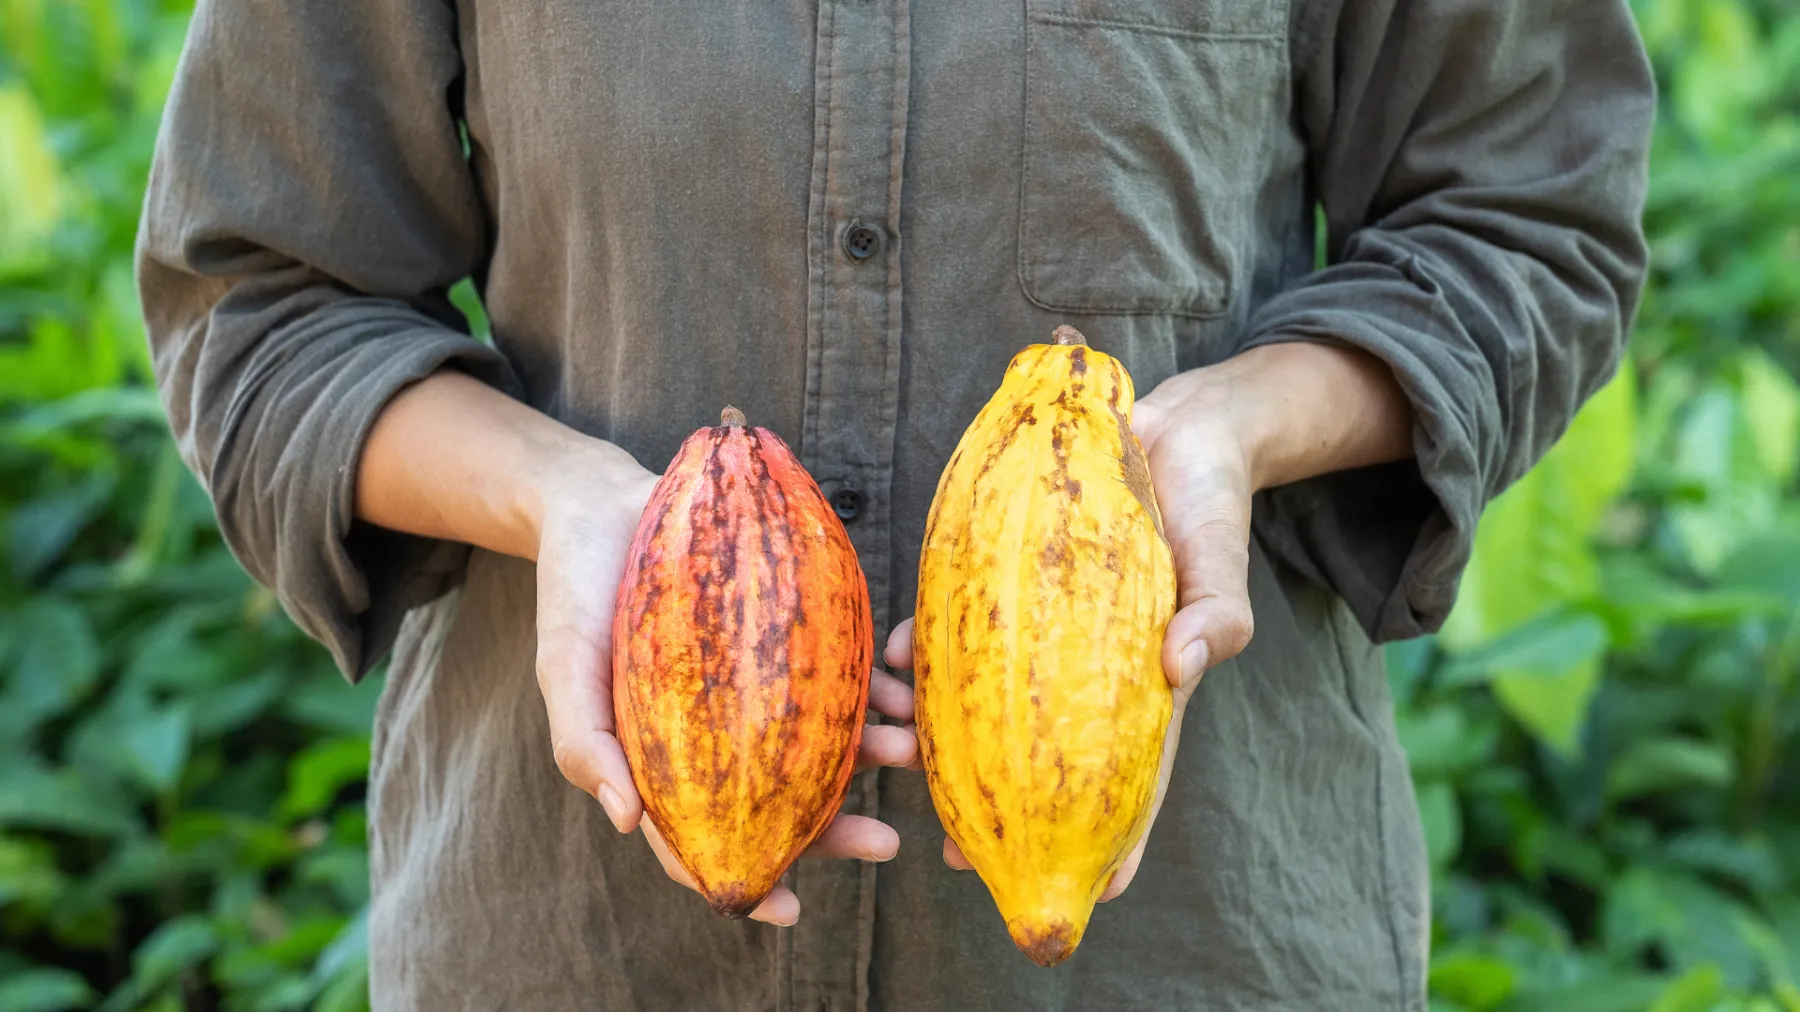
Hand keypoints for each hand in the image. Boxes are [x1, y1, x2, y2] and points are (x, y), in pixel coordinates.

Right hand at [528, 438, 920, 925]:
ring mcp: (757, 685)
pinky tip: (902, 686)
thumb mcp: (564, 667)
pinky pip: (837, 673)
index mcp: (665, 763)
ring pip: (822, 742)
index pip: (707, 841)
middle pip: (782, 804)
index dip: (747, 882)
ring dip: (873, 756)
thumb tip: (628, 824)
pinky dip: (874, 686)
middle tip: (886, 841)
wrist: (602, 503)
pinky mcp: (787, 633)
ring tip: (910, 750)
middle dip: (837, 831)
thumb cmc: (575, 594)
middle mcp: (719, 735)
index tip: (791, 911)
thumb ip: (585, 743)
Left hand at [889, 341, 1413, 898]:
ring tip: (895, 748)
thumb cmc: (1206, 504)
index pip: (1130, 776)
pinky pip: (960, 629)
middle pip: (1040, 755)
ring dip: (938, 730)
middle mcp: (1084, 669)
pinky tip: (898, 659)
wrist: (1168, 430)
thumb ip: (1216, 614)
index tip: (1092, 894)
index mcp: (1144, 683)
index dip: (1114, 838)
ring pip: (985, 701)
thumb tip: (1183, 664)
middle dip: (998, 807)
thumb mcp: (1223, 558)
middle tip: (954, 852)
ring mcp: (1042, 629)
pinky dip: (927, 648)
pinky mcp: (1007, 579)